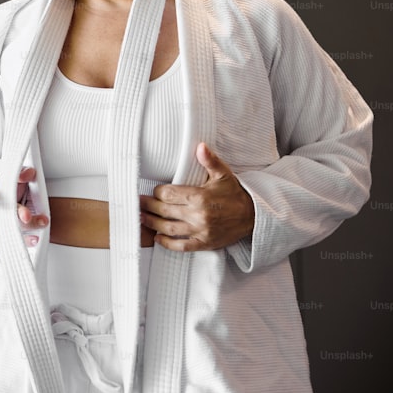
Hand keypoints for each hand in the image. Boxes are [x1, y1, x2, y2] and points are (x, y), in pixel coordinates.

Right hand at [0, 167, 48, 245]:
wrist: (4, 198)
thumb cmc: (8, 187)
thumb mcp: (13, 176)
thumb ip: (22, 173)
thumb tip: (29, 174)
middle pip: (5, 214)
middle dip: (17, 216)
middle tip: (27, 216)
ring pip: (12, 228)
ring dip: (28, 227)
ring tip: (42, 223)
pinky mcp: (6, 233)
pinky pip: (17, 238)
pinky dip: (27, 239)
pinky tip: (36, 239)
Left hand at [139, 142, 255, 251]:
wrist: (254, 217)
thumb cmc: (235, 194)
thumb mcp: (224, 175)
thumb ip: (210, 161)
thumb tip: (200, 146)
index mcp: (200, 196)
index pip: (168, 194)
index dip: (157, 192)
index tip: (154, 191)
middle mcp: (198, 215)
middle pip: (164, 211)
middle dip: (149, 206)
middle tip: (138, 203)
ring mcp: (201, 231)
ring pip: (169, 228)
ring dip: (152, 224)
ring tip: (141, 218)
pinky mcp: (204, 243)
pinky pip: (181, 246)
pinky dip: (167, 243)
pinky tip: (158, 238)